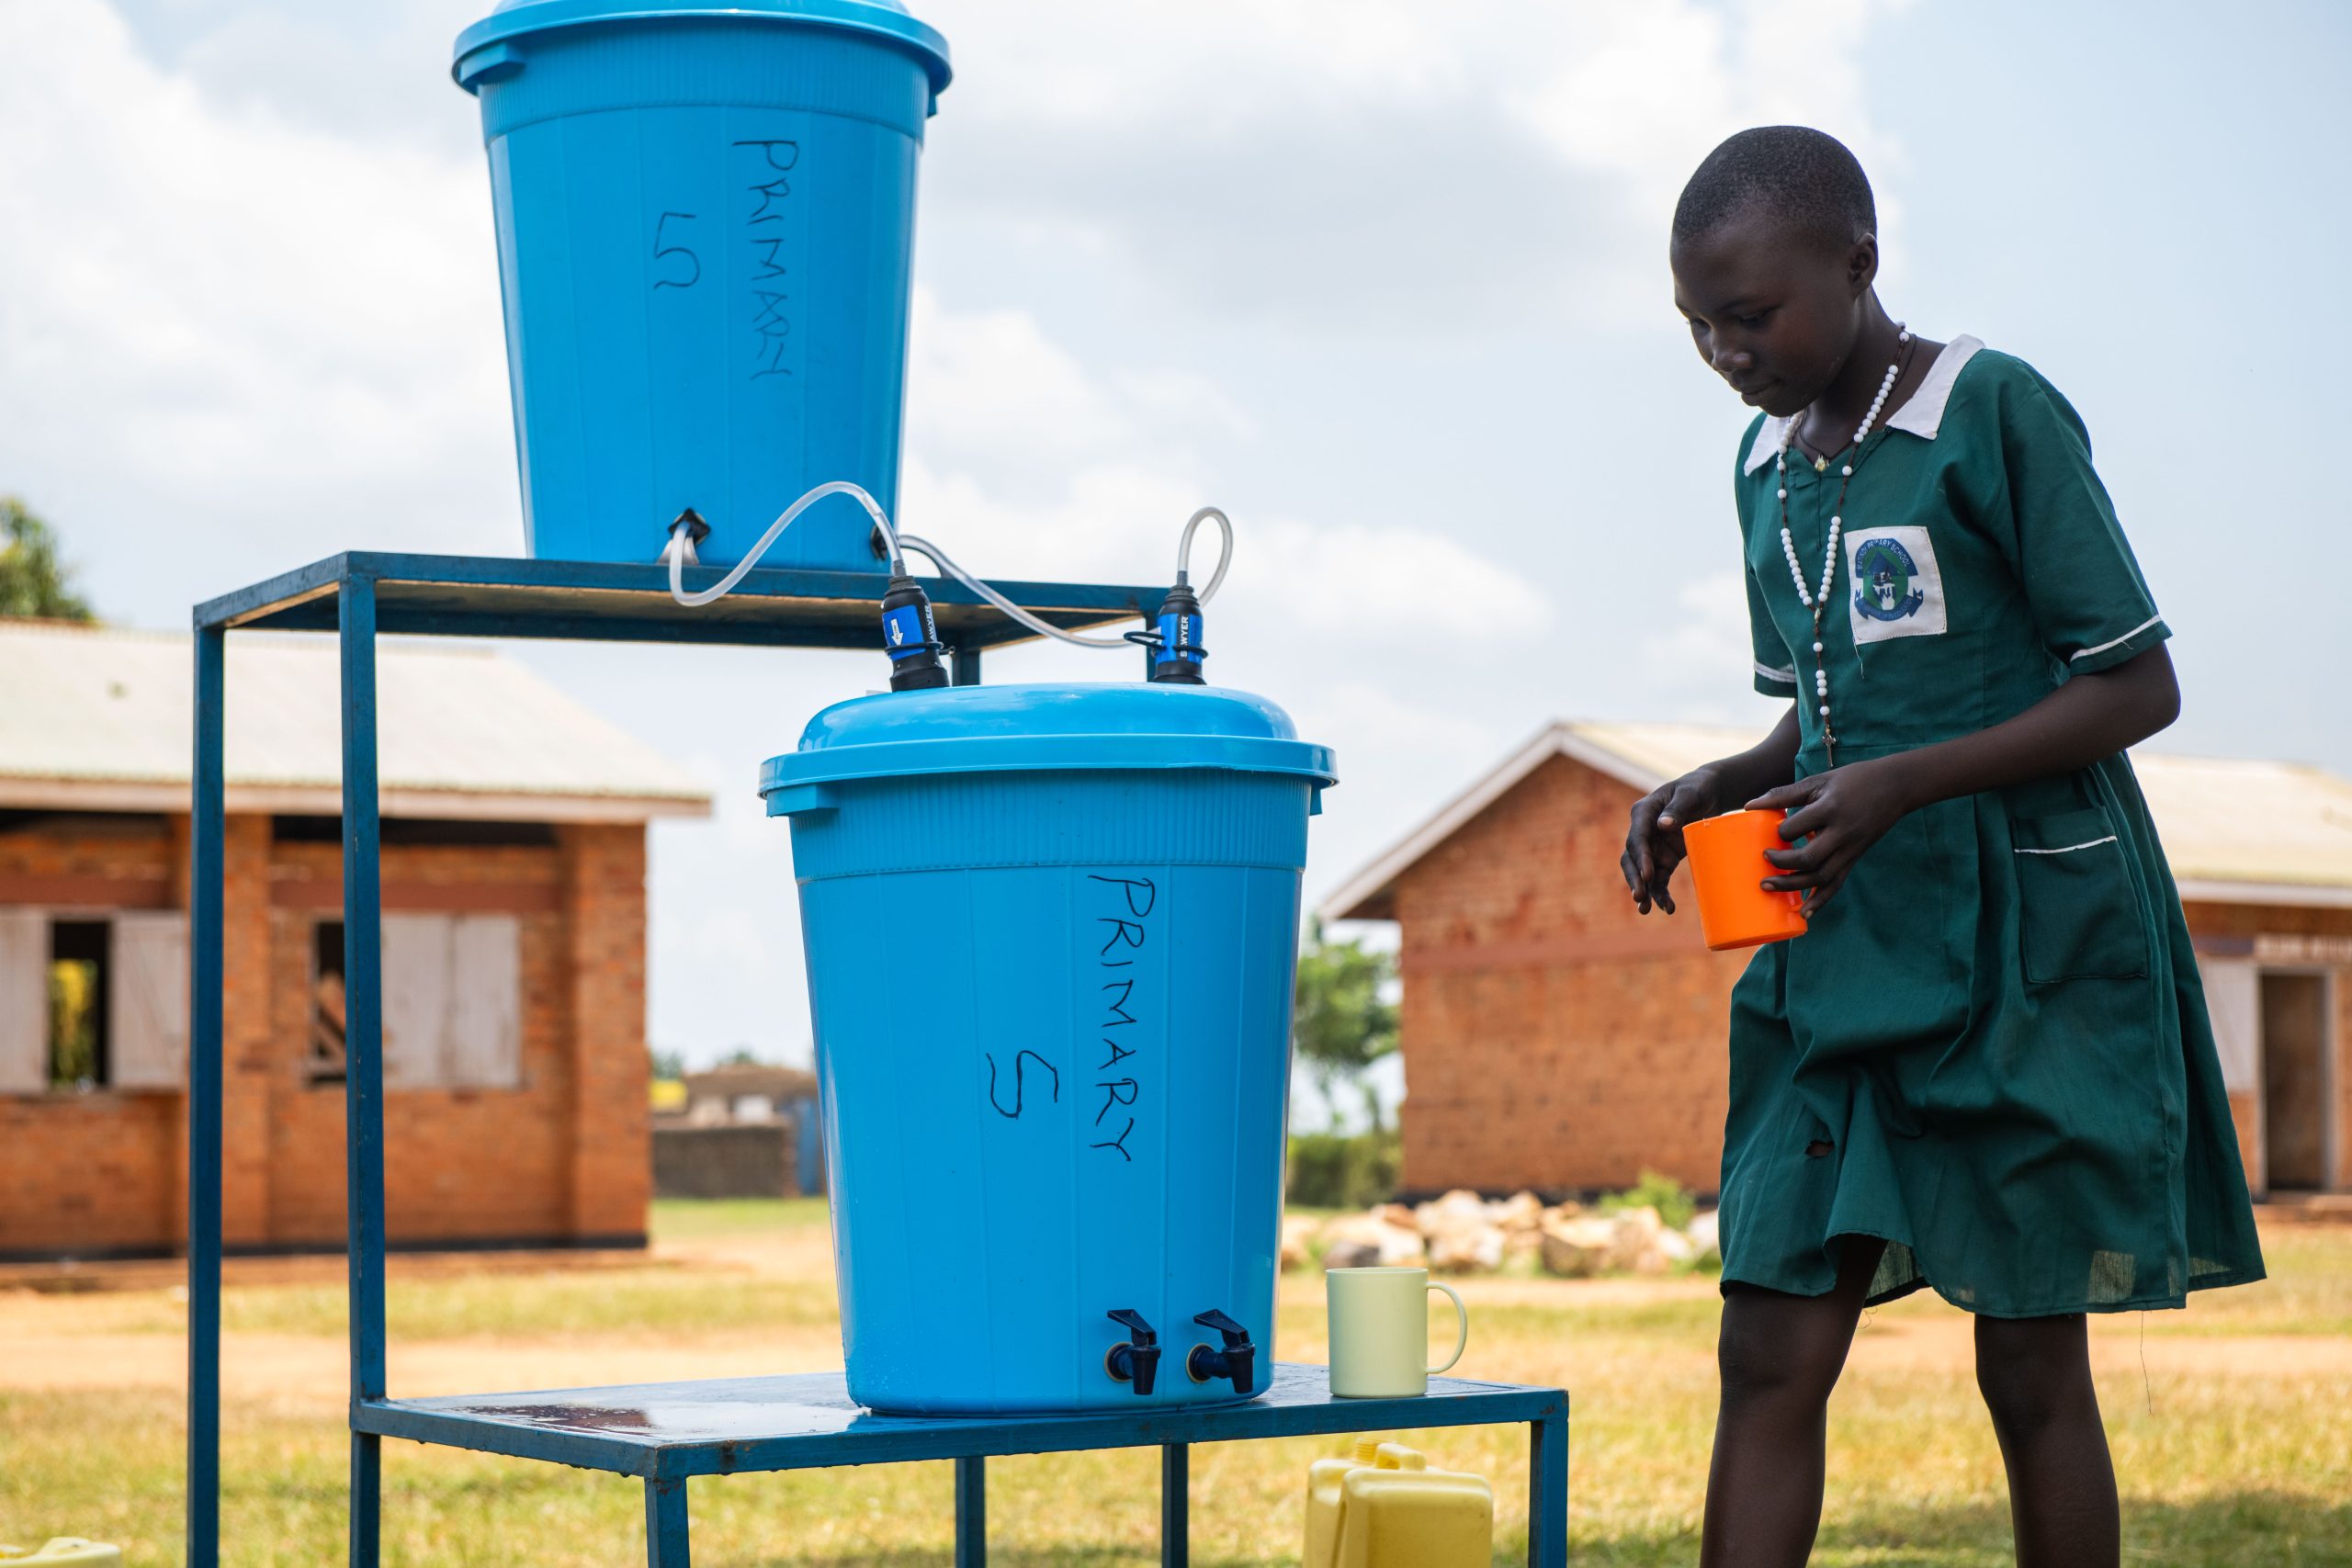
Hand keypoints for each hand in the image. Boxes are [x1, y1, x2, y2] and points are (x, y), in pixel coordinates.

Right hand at [1620, 769, 1724, 914]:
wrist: (1710, 792)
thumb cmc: (1698, 788)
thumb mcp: (1690, 793)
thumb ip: (1677, 808)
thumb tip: (1663, 825)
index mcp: (1644, 812)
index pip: (1637, 837)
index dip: (1641, 857)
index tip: (1648, 875)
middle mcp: (1644, 831)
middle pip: (1632, 858)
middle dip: (1635, 878)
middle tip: (1640, 897)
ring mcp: (1653, 846)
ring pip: (1642, 872)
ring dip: (1644, 891)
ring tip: (1646, 910)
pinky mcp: (1664, 857)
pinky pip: (1658, 879)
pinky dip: (1660, 893)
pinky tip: (1667, 907)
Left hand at [1746, 756, 1916, 916]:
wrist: (1896, 787)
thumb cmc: (1853, 780)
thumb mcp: (1818, 781)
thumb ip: (1783, 794)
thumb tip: (1748, 806)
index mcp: (1830, 809)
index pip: (1796, 828)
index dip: (1779, 832)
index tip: (1771, 830)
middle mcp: (1842, 833)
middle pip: (1808, 858)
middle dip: (1781, 864)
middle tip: (1764, 860)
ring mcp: (1851, 849)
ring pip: (1821, 877)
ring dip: (1794, 885)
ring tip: (1769, 886)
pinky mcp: (1855, 858)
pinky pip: (1837, 883)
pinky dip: (1820, 900)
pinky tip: (1805, 913)